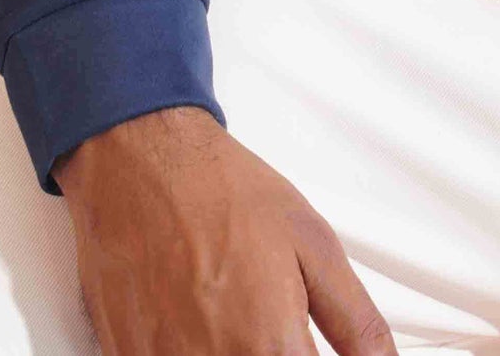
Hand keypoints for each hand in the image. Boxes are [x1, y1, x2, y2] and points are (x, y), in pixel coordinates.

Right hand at [55, 105, 395, 355]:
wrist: (144, 161)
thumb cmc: (221, 190)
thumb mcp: (313, 243)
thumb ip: (355, 321)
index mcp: (269, 346)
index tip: (309, 345)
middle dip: (277, 350)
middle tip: (272, 320)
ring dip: (237, 348)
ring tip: (237, 313)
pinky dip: (192, 346)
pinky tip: (200, 319)